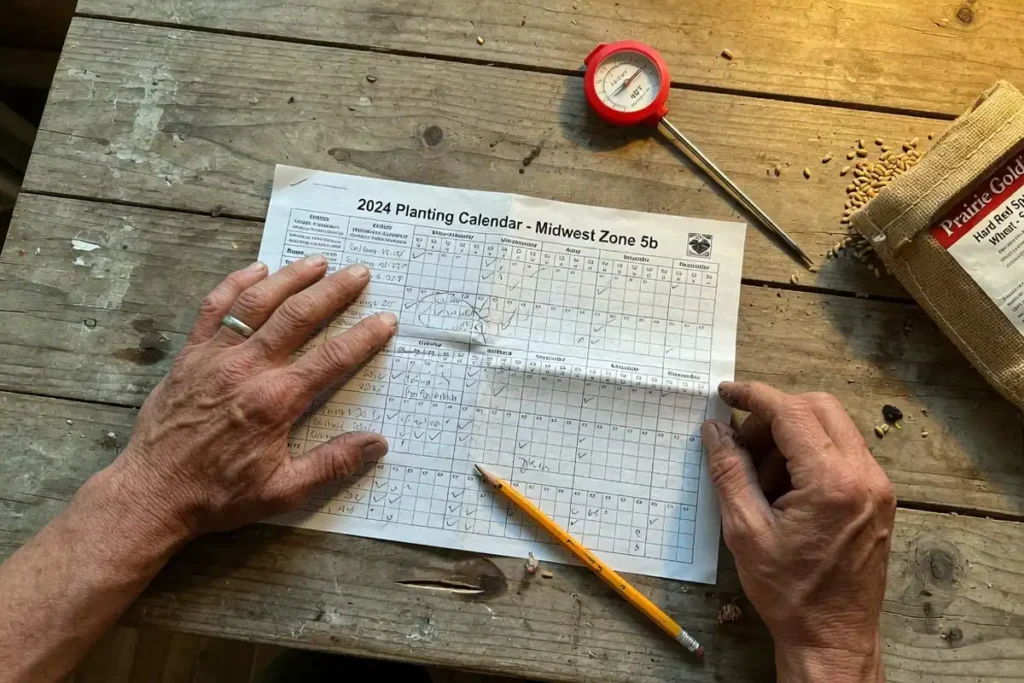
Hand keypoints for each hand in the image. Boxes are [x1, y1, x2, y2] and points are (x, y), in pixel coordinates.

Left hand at [110, 256, 397, 540]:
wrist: (153, 493)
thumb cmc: (219, 495)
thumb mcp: (284, 491)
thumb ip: (333, 464)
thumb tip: (377, 443)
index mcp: (276, 401)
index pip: (332, 358)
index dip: (364, 337)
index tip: (385, 320)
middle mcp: (248, 368)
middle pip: (299, 316)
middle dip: (334, 291)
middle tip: (359, 273)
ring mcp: (215, 356)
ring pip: (258, 302)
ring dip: (291, 277)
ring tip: (317, 261)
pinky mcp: (190, 355)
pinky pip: (214, 308)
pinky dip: (236, 283)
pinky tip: (257, 271)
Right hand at [702, 381, 894, 682]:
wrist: (834, 637)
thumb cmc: (789, 592)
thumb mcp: (745, 531)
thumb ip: (729, 471)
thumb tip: (714, 431)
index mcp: (833, 483)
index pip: (792, 413)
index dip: (754, 397)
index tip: (726, 393)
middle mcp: (865, 476)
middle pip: (819, 408)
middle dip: (774, 415)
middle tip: (742, 444)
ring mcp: (877, 486)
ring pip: (832, 428)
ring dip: (791, 437)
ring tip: (762, 479)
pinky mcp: (878, 498)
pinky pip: (842, 453)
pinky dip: (809, 455)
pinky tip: (785, 489)